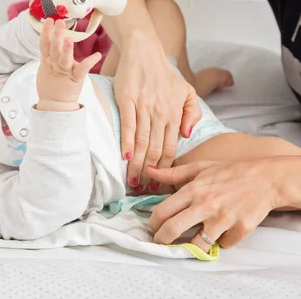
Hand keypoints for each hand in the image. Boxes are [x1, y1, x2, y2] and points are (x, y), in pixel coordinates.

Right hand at [36, 19, 100, 110]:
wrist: (55, 103)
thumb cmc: (53, 84)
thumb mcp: (46, 68)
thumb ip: (48, 53)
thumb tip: (51, 37)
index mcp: (47, 61)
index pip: (45, 45)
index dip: (45, 33)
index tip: (49, 21)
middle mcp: (56, 64)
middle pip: (54, 49)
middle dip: (56, 36)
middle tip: (59, 22)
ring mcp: (64, 71)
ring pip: (63, 58)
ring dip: (66, 48)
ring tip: (69, 38)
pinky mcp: (74, 79)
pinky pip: (81, 70)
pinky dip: (89, 63)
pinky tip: (97, 55)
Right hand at [114, 33, 201, 190]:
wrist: (145, 52)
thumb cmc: (164, 74)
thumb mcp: (187, 91)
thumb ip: (191, 114)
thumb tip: (187, 135)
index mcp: (175, 114)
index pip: (170, 148)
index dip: (165, 169)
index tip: (159, 185)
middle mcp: (160, 113)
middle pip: (155, 150)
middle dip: (150, 173)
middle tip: (143, 190)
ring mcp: (143, 107)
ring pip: (141, 142)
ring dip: (136, 164)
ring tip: (132, 181)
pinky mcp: (127, 100)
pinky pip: (127, 126)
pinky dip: (126, 142)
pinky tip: (123, 157)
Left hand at [146, 160, 280, 251]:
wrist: (266, 179)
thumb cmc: (230, 172)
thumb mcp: (200, 167)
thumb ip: (173, 173)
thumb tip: (149, 170)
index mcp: (193, 190)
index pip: (162, 211)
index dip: (153, 223)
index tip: (153, 227)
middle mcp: (205, 205)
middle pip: (173, 229)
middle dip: (162, 240)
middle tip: (161, 243)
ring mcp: (223, 218)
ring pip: (197, 244)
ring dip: (190, 247)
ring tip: (187, 244)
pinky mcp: (241, 229)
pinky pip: (223, 244)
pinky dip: (220, 242)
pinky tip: (220, 234)